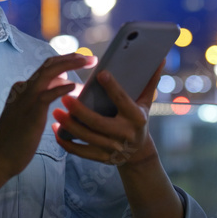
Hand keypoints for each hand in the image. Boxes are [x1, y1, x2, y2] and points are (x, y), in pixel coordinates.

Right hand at [0, 53, 95, 178]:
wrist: (0, 158)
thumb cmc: (17, 140)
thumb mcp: (30, 114)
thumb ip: (43, 99)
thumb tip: (62, 86)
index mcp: (23, 88)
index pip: (47, 68)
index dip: (65, 61)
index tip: (82, 60)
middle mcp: (24, 88)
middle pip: (49, 65)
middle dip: (71, 58)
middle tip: (91, 59)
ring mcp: (26, 98)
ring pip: (49, 73)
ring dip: (70, 65)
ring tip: (88, 63)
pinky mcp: (31, 111)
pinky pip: (48, 94)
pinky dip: (62, 88)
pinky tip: (75, 87)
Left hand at [51, 59, 165, 168]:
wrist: (138, 153)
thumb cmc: (138, 119)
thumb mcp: (146, 103)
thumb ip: (150, 82)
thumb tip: (160, 59)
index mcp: (136, 117)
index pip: (123, 100)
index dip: (113, 88)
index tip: (100, 74)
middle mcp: (125, 134)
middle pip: (98, 122)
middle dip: (80, 111)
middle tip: (64, 97)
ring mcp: (112, 148)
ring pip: (87, 137)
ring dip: (69, 126)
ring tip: (56, 112)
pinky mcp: (101, 158)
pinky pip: (80, 152)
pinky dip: (66, 143)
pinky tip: (56, 131)